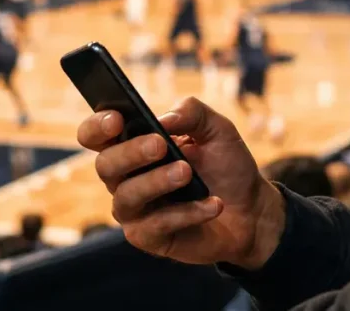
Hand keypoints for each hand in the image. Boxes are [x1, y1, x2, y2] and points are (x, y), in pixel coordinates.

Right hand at [78, 96, 285, 268]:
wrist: (252, 209)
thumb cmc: (226, 165)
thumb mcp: (217, 129)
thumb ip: (191, 112)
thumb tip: (164, 119)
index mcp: (132, 144)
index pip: (96, 135)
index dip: (97, 126)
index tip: (117, 119)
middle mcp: (125, 177)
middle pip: (105, 165)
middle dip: (131, 152)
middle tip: (161, 145)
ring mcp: (134, 209)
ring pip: (126, 196)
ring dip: (156, 182)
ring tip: (186, 172)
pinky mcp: (149, 237)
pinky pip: (154, 225)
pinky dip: (186, 213)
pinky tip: (213, 204)